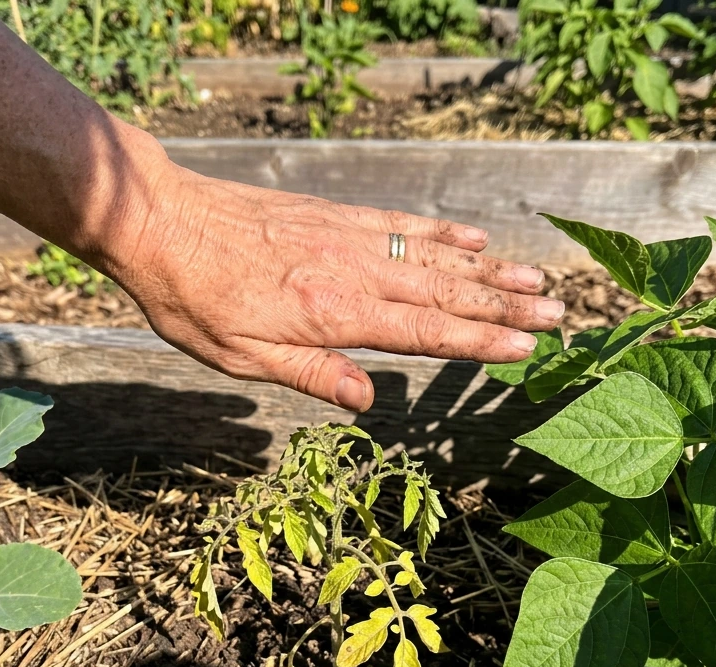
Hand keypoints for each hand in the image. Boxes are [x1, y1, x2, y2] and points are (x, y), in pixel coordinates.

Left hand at [100, 134, 563, 412]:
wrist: (159, 222)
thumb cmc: (194, 300)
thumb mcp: (242, 357)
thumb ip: (312, 375)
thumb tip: (370, 402)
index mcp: (335, 315)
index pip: (425, 333)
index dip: (479, 341)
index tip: (527, 347)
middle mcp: (353, 272)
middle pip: (444, 292)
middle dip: (503, 305)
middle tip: (557, 313)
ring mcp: (347, 238)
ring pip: (432, 256)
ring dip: (487, 269)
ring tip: (534, 277)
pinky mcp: (334, 216)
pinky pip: (399, 224)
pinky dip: (440, 232)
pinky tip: (471, 237)